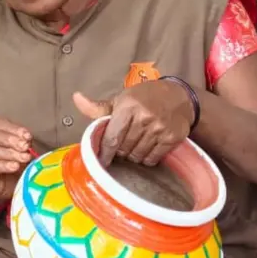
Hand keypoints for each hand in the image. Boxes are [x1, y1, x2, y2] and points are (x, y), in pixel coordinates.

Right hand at [0, 118, 33, 205]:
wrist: (5, 187)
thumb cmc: (12, 163)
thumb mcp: (20, 150)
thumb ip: (23, 142)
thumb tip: (27, 138)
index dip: (13, 129)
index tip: (28, 136)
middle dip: (11, 140)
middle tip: (25, 147)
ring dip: (9, 154)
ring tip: (24, 158)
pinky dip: (3, 166)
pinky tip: (14, 166)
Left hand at [73, 79, 194, 166]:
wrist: (180, 97)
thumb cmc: (144, 98)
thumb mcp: (122, 99)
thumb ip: (99, 108)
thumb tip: (76, 98)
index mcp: (128, 107)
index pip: (111, 138)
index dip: (104, 152)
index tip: (101, 161)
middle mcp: (144, 117)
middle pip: (123, 149)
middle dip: (120, 151)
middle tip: (123, 145)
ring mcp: (159, 128)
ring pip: (137, 155)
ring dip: (133, 155)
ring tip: (136, 145)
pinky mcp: (172, 138)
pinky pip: (152, 158)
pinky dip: (147, 158)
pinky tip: (148, 148)